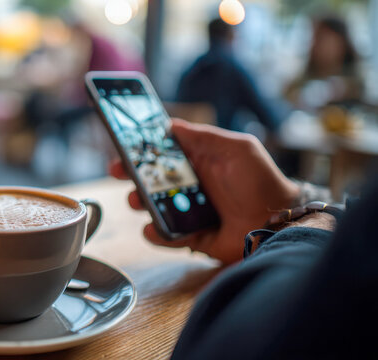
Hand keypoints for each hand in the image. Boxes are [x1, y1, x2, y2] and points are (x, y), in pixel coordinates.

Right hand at [109, 119, 299, 263]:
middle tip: (118, 170)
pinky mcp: (190, 237)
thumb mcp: (237, 148)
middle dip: (130, 174)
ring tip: (138, 200)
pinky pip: (164, 235)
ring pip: (151, 207)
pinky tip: (152, 228)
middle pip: (150, 179)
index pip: (163, 153)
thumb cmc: (261, 181)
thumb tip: (170, 125)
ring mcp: (186, 212)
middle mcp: (189, 186)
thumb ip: (204, 136)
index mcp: (198, 162)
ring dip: (138, 202)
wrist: (277, 223)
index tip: (124, 143)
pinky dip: (154, 233)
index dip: (142, 148)